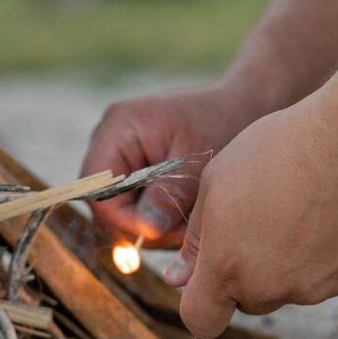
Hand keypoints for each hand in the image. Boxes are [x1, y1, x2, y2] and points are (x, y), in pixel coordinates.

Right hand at [81, 82, 265, 246]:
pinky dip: (154, 215)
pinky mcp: (128, 166)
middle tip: (182, 232)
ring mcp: (115, 152)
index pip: (98, 188)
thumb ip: (170, 195)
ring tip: (189, 222)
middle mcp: (108, 138)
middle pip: (102, 200)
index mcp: (119, 128)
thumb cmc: (222, 125)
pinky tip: (182, 213)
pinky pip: (129, 202)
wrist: (239, 106)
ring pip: (115, 207)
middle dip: (139, 224)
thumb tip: (146, 231)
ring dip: (150, 223)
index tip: (161, 231)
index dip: (123, 218)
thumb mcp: (199, 163)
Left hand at [164, 97, 337, 338]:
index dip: (200, 303)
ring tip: (300, 208)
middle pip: (249, 301)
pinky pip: (330, 275)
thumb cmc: (276, 150)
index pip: (201, 320)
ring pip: (291, 288)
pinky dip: (327, 254)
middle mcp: (271, 288)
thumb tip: (180, 278)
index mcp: (227, 267)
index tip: (208, 279)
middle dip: (246, 274)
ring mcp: (317, 287)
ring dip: (288, 263)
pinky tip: (333, 212)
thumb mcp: (215, 183)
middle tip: (260, 222)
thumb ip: (195, 240)